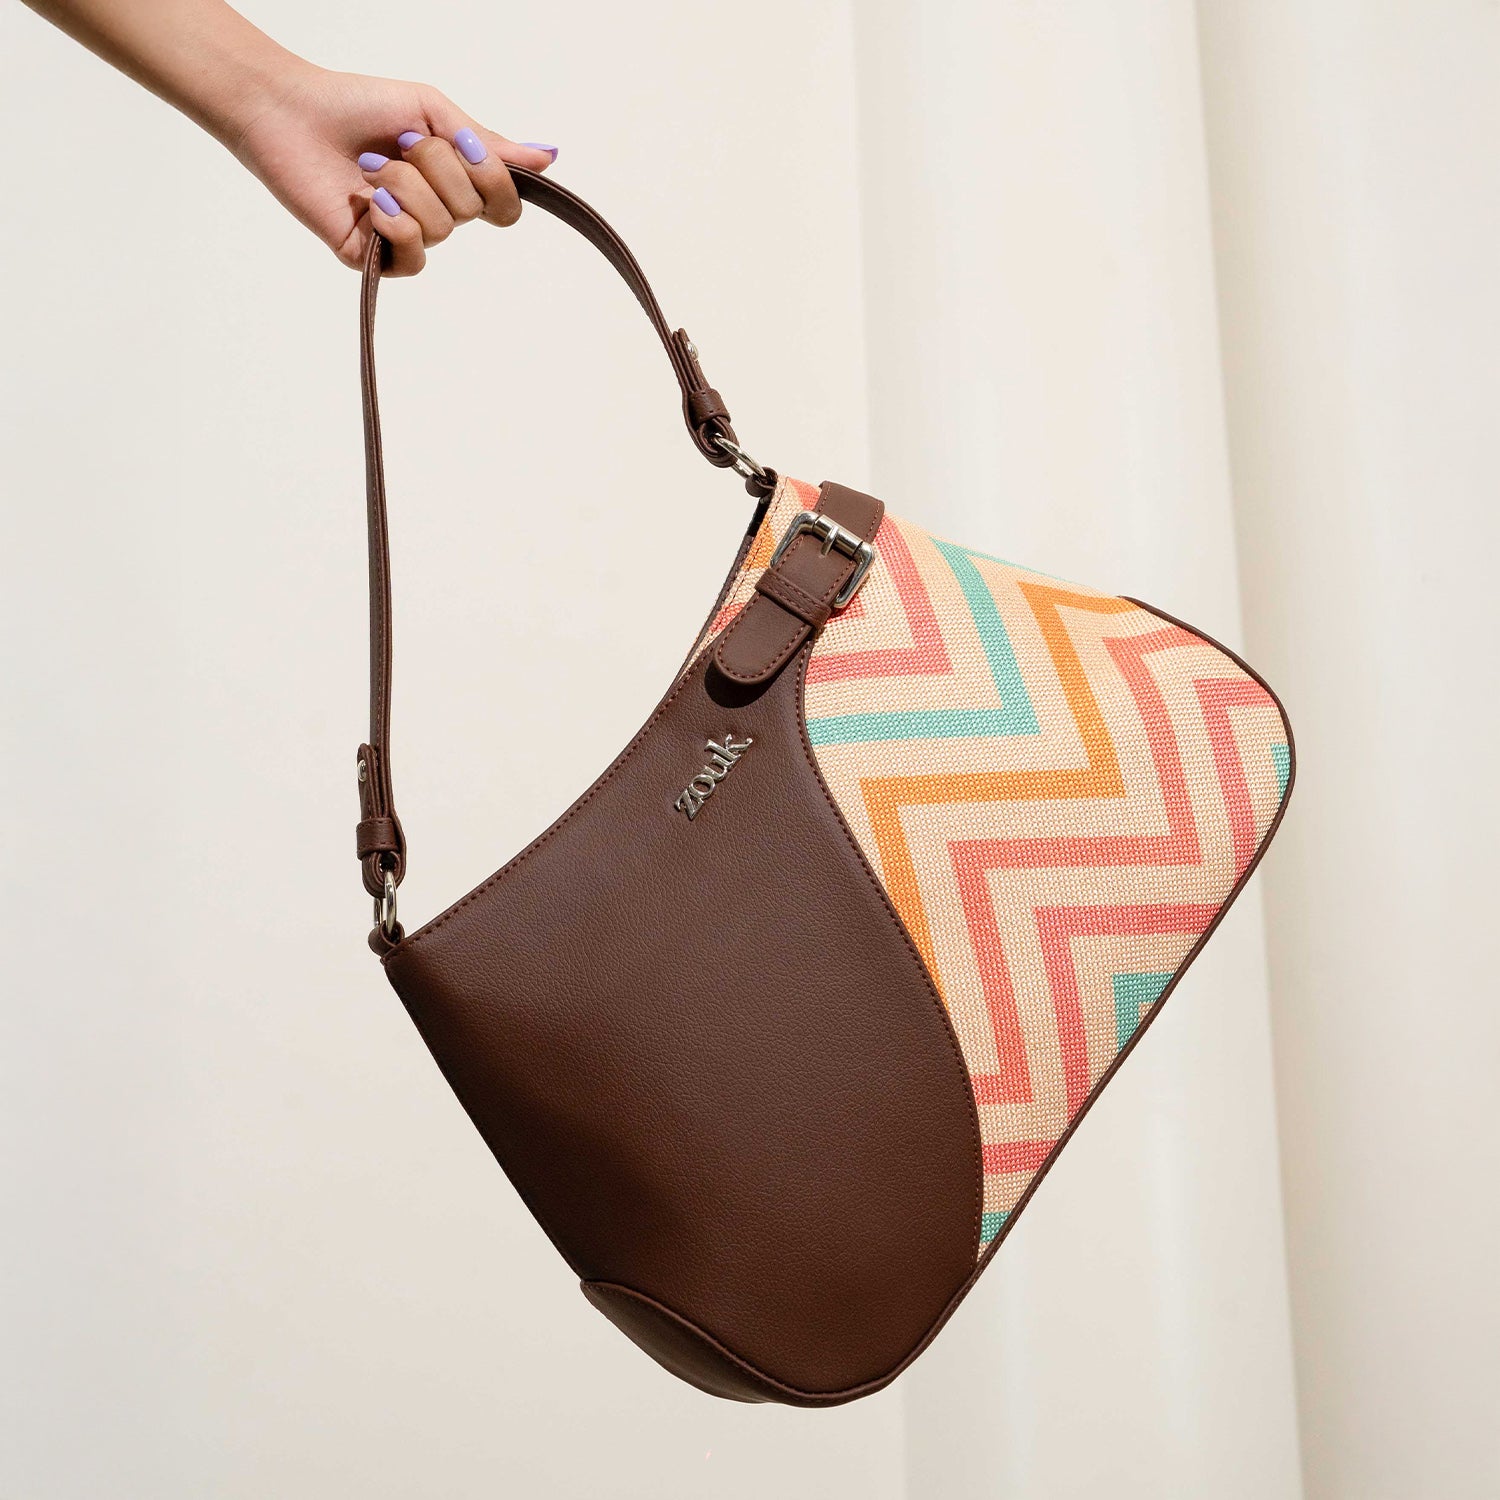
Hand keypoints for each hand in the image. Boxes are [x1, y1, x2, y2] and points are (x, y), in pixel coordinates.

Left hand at [230, 63, 557, 274]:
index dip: (494, 180)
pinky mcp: (374, 258)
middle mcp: (435, 213)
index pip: (505, 205)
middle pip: (474, 211)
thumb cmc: (355, 106)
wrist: (290, 113)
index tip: (463, 144)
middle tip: (398, 144)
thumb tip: (548, 157)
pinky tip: (369, 202)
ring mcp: (405, 237)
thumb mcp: (434, 113)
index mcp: (453, 181)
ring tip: (369, 168)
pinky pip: (414, 256)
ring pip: (443, 229)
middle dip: (439, 167)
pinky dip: (396, 223)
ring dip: (406, 185)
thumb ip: (489, 143)